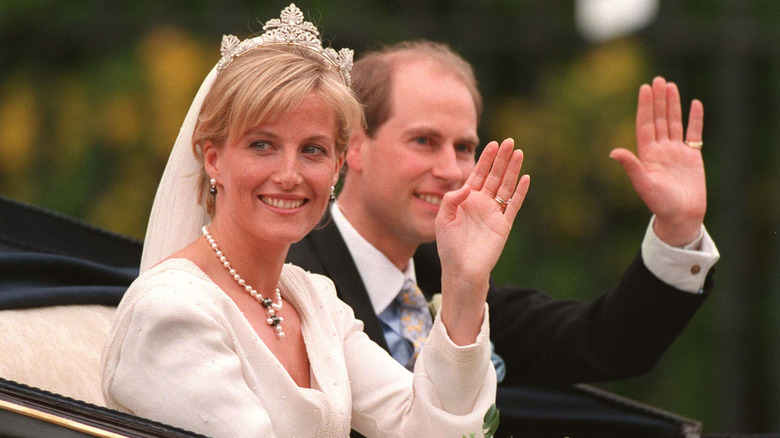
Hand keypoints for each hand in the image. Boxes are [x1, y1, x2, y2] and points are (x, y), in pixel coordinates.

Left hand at [435, 138, 529, 344]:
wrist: (461, 270)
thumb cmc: (449, 247)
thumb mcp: (443, 219)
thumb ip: (451, 199)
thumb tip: (468, 186)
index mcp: (467, 200)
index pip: (478, 174)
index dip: (485, 159)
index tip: (492, 143)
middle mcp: (482, 203)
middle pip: (494, 176)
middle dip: (501, 159)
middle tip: (509, 141)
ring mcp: (494, 213)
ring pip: (506, 186)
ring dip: (512, 170)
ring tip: (518, 152)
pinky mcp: (504, 224)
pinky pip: (513, 205)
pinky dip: (520, 192)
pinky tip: (525, 178)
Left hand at [610, 77, 705, 246]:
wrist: (681, 216)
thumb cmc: (660, 204)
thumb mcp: (643, 184)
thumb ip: (631, 166)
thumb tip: (613, 152)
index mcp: (647, 154)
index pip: (645, 124)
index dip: (645, 106)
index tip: (644, 88)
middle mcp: (660, 150)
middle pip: (659, 119)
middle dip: (657, 100)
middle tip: (657, 79)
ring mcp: (676, 152)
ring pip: (674, 122)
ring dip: (672, 105)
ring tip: (670, 85)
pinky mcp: (692, 157)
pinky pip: (694, 133)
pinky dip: (695, 119)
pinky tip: (695, 103)